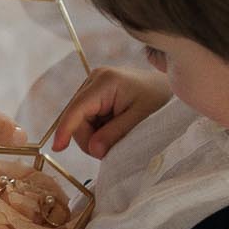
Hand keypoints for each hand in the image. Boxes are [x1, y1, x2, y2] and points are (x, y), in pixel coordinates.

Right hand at [51, 65, 171, 158]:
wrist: (171, 87)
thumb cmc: (161, 101)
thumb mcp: (140, 120)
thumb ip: (115, 134)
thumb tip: (93, 150)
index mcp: (105, 81)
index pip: (77, 109)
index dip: (66, 130)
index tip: (58, 149)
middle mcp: (94, 79)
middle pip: (76, 116)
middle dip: (89, 137)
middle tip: (110, 149)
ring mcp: (94, 84)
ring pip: (80, 119)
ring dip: (94, 134)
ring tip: (118, 135)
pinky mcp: (96, 91)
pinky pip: (86, 116)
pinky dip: (97, 128)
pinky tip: (114, 127)